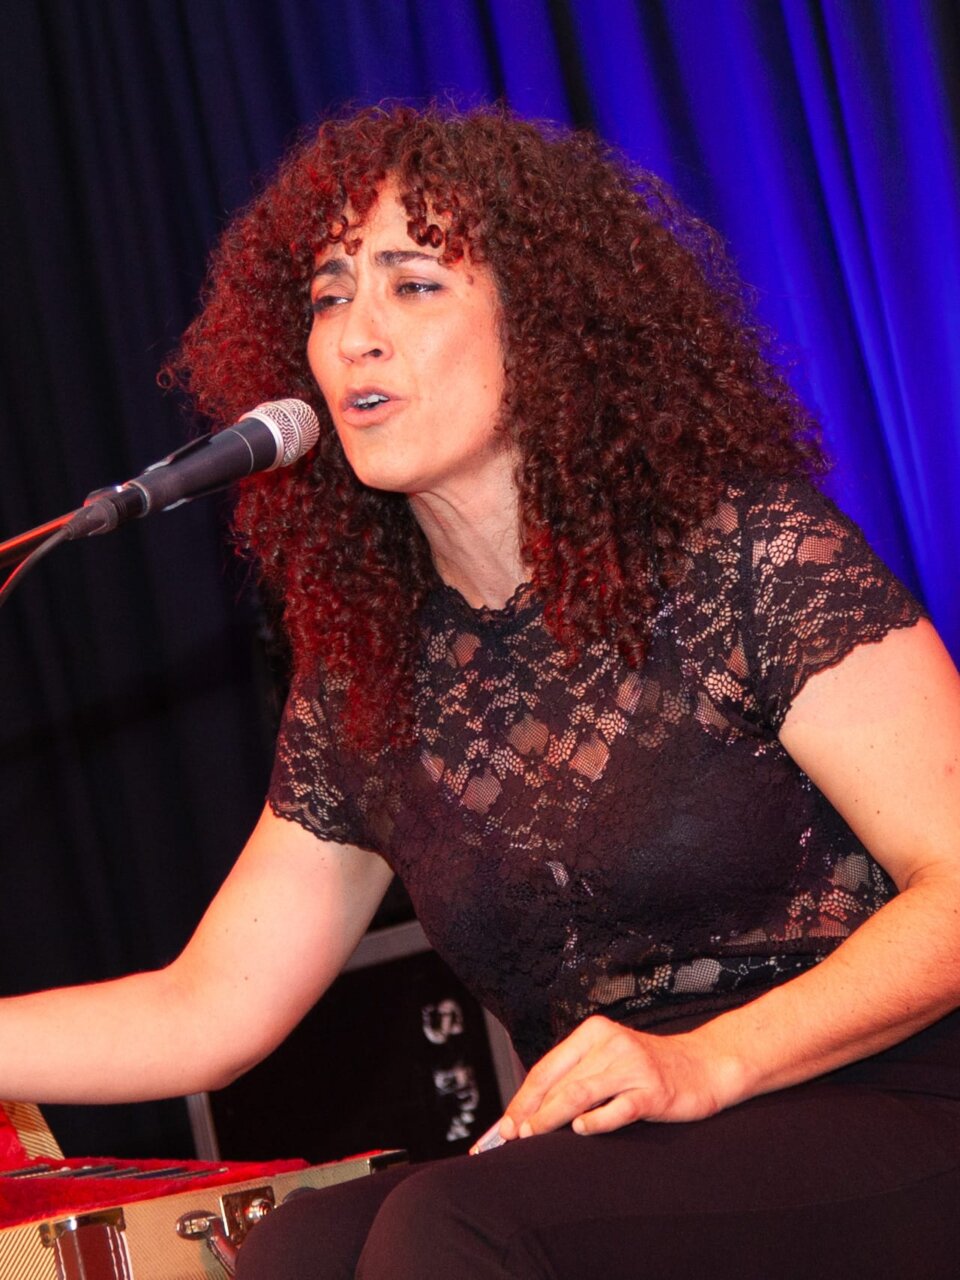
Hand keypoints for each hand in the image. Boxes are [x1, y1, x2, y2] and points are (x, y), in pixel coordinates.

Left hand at [497, 1015, 742, 1140]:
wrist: (703, 1066)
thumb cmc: (648, 1069)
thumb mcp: (609, 1061)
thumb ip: (576, 1077)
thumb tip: (530, 1110)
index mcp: (594, 1032)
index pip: (547, 1067)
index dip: (522, 1097)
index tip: (505, 1124)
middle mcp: (610, 1044)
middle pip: (560, 1082)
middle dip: (531, 1111)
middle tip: (513, 1136)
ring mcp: (632, 1066)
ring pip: (580, 1093)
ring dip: (551, 1117)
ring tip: (534, 1136)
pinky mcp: (652, 1091)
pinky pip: (618, 1108)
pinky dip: (596, 1120)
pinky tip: (581, 1130)